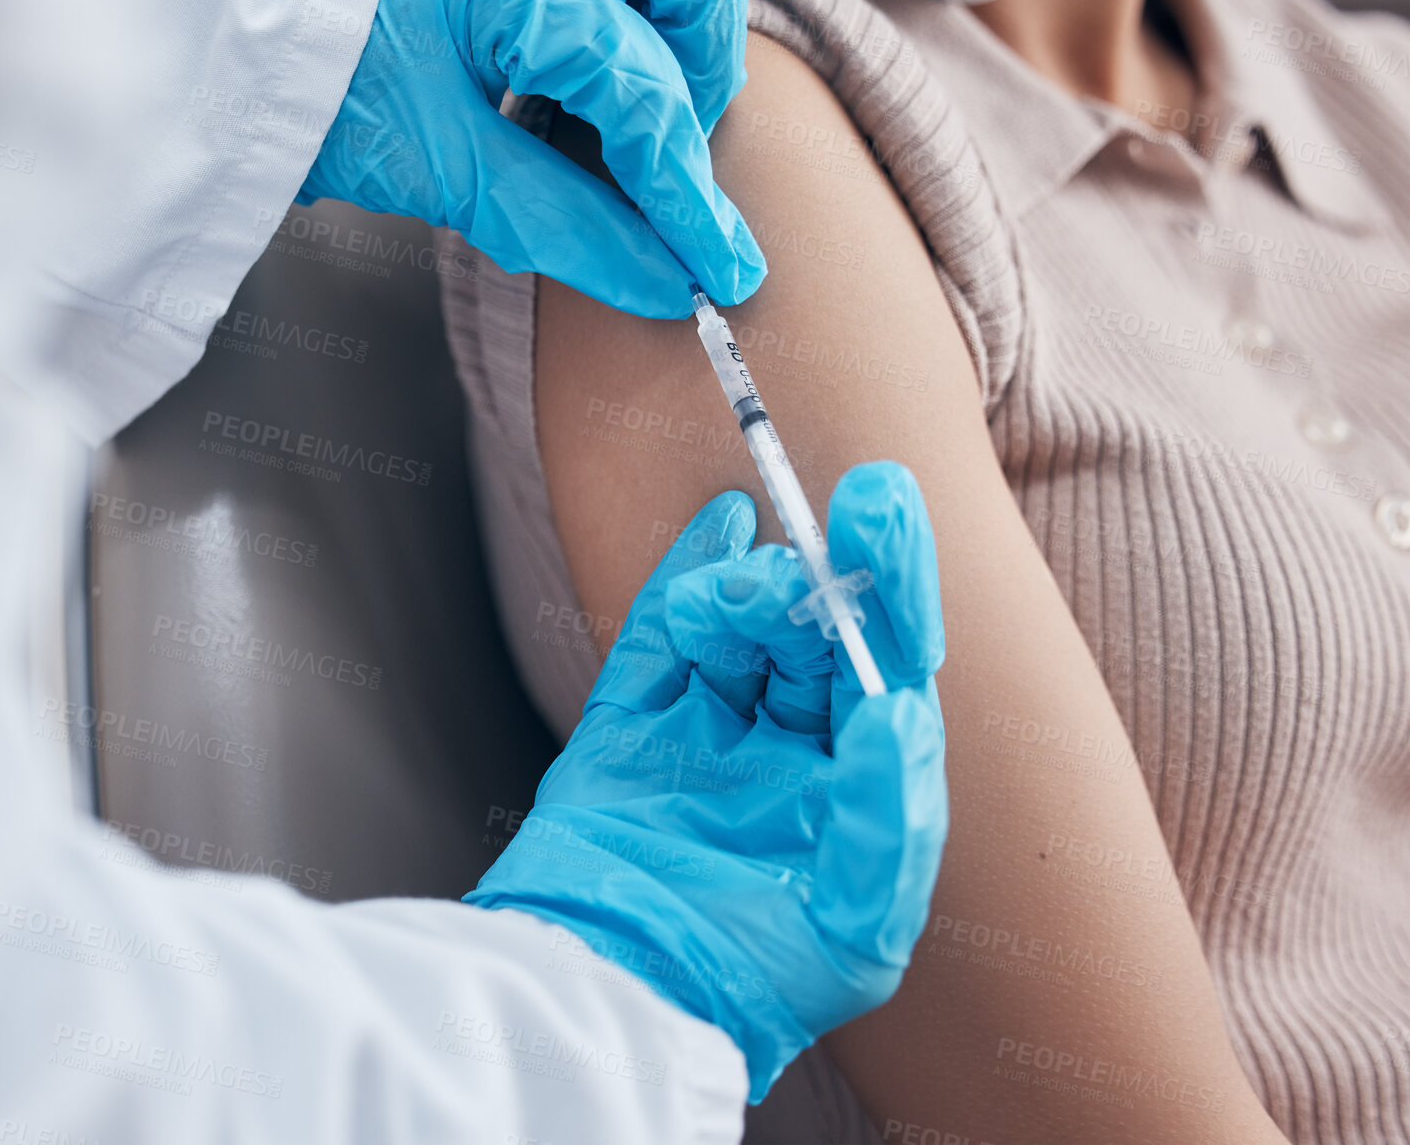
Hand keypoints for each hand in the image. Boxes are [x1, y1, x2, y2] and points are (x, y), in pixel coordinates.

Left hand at [298, 0, 766, 315]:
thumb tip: (669, 283)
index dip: (689, 202)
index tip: (723, 273)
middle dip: (705, 69)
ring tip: (649, 93)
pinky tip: (634, 44)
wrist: (279, 40)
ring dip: (694, 19)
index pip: (643, 100)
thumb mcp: (450, 173)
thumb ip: (568, 227)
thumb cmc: (343, 93)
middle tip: (664, 144)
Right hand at [464, 463, 947, 1099]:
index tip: (885, 505)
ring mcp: (705, 738)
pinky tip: (720, 527)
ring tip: (741, 600)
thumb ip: (889, 819)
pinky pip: (660, 638)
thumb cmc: (746, 984)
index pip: (887, 669)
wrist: (609, 1003)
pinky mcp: (631, 729)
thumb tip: (901, 710)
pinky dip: (685, 577)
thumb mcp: (856, 930)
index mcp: (850, 792)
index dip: (894, 585)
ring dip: (748, 595)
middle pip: (815, 640)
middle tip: (813, 553)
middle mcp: (784, 757)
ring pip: (741, 633)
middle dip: (819, 586)